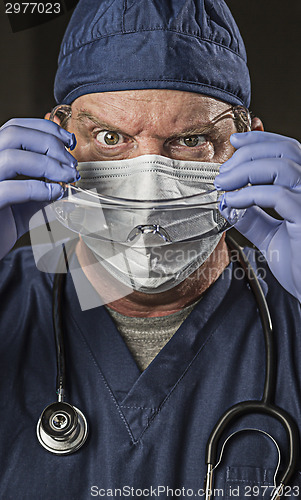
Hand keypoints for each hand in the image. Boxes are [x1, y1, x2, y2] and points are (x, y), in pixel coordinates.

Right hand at [0, 118, 77, 258]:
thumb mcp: (22, 206)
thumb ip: (41, 192)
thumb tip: (68, 183)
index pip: (14, 127)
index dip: (45, 129)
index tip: (69, 141)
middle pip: (14, 134)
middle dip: (50, 144)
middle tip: (71, 163)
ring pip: (12, 157)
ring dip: (49, 164)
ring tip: (68, 177)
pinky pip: (12, 189)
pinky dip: (39, 189)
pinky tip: (55, 194)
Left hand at [214, 131, 300, 301]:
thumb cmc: (300, 265)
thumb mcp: (271, 236)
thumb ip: (254, 218)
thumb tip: (230, 202)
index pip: (288, 149)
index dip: (261, 140)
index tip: (235, 143)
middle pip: (285, 150)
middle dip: (248, 154)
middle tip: (223, 172)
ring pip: (282, 166)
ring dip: (245, 170)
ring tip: (224, 184)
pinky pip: (278, 196)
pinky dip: (250, 194)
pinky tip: (234, 200)